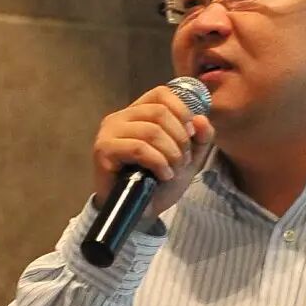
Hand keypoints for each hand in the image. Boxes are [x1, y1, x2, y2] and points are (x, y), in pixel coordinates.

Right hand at [92, 83, 215, 219]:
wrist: (141, 211)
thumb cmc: (159, 181)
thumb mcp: (189, 158)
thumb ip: (201, 137)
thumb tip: (200, 118)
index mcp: (139, 112)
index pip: (162, 93)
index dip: (182, 111)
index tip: (191, 135)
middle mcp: (121, 116)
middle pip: (159, 112)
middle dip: (180, 139)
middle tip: (183, 161)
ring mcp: (110, 132)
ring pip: (151, 131)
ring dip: (171, 154)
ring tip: (172, 170)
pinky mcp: (104, 149)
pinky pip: (138, 148)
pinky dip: (158, 162)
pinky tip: (163, 175)